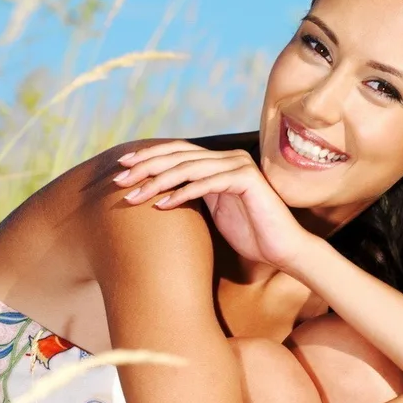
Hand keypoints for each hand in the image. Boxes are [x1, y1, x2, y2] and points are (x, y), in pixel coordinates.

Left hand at [113, 141, 312, 269]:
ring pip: (189, 168)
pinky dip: (182, 194)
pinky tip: (161, 206)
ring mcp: (239, 166)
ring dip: (157, 182)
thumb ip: (195, 193)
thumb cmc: (251, 235)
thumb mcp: (215, 210)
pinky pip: (207, 184)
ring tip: (134, 196)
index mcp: (220, 162)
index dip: (149, 156)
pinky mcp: (247, 180)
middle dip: (145, 167)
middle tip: (119, 180)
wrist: (283, 250)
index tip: (122, 166)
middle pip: (179, 155)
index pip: (178, 151)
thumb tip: (160, 192)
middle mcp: (229, 158)